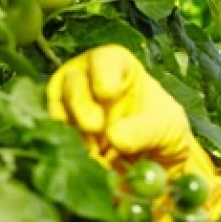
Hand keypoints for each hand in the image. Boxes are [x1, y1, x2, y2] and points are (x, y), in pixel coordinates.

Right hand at [47, 44, 220, 221]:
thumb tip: (114, 137)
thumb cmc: (164, 129)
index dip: (102, 75)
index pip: (104, 59)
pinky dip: (69, 150)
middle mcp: (88, 78)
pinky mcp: (61, 132)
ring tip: (98, 153)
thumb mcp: (167, 127)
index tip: (109, 94)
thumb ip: (145, 130)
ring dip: (75, 133)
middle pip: (72, 83)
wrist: (156, 157)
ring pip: (58, 111)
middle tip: (96, 128)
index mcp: (118, 66)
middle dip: (81, 106)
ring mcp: (69, 105)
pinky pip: (53, 137)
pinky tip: (88, 161)